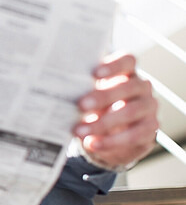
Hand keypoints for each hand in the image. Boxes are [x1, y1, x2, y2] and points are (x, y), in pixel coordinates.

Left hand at [74, 52, 158, 169]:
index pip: (127, 60)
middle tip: (81, 105)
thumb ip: (79, 89)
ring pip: (131, 111)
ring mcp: (148, 107)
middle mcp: (141, 87)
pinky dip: (112, 141)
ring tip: (80, 131)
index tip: (95, 74)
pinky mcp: (151, 128)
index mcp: (126, 72)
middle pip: (128, 87)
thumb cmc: (97, 107)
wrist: (112, 134)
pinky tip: (94, 143)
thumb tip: (52, 88)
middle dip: (103, 96)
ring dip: (103, 123)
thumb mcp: (88, 96)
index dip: (114, 65)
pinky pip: (135, 135)